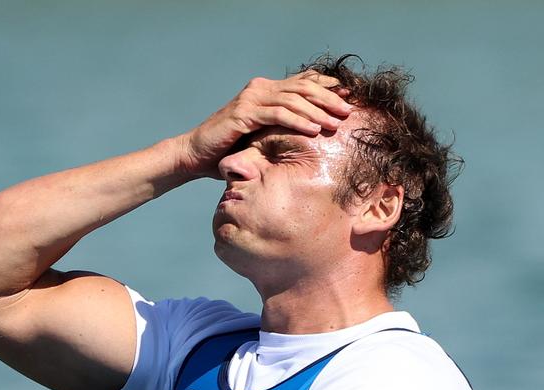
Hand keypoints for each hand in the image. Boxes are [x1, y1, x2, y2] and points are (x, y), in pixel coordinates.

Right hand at [174, 71, 352, 178]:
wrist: (195, 154)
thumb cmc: (229, 148)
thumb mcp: (260, 134)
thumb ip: (279, 127)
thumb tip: (312, 131)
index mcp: (265, 90)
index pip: (302, 81)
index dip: (327, 86)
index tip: (348, 96)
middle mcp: (259, 89)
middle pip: (303, 87)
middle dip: (329, 97)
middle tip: (348, 110)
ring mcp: (251, 99)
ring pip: (293, 99)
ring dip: (318, 110)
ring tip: (335, 122)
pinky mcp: (243, 113)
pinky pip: (277, 114)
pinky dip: (298, 120)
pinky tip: (313, 128)